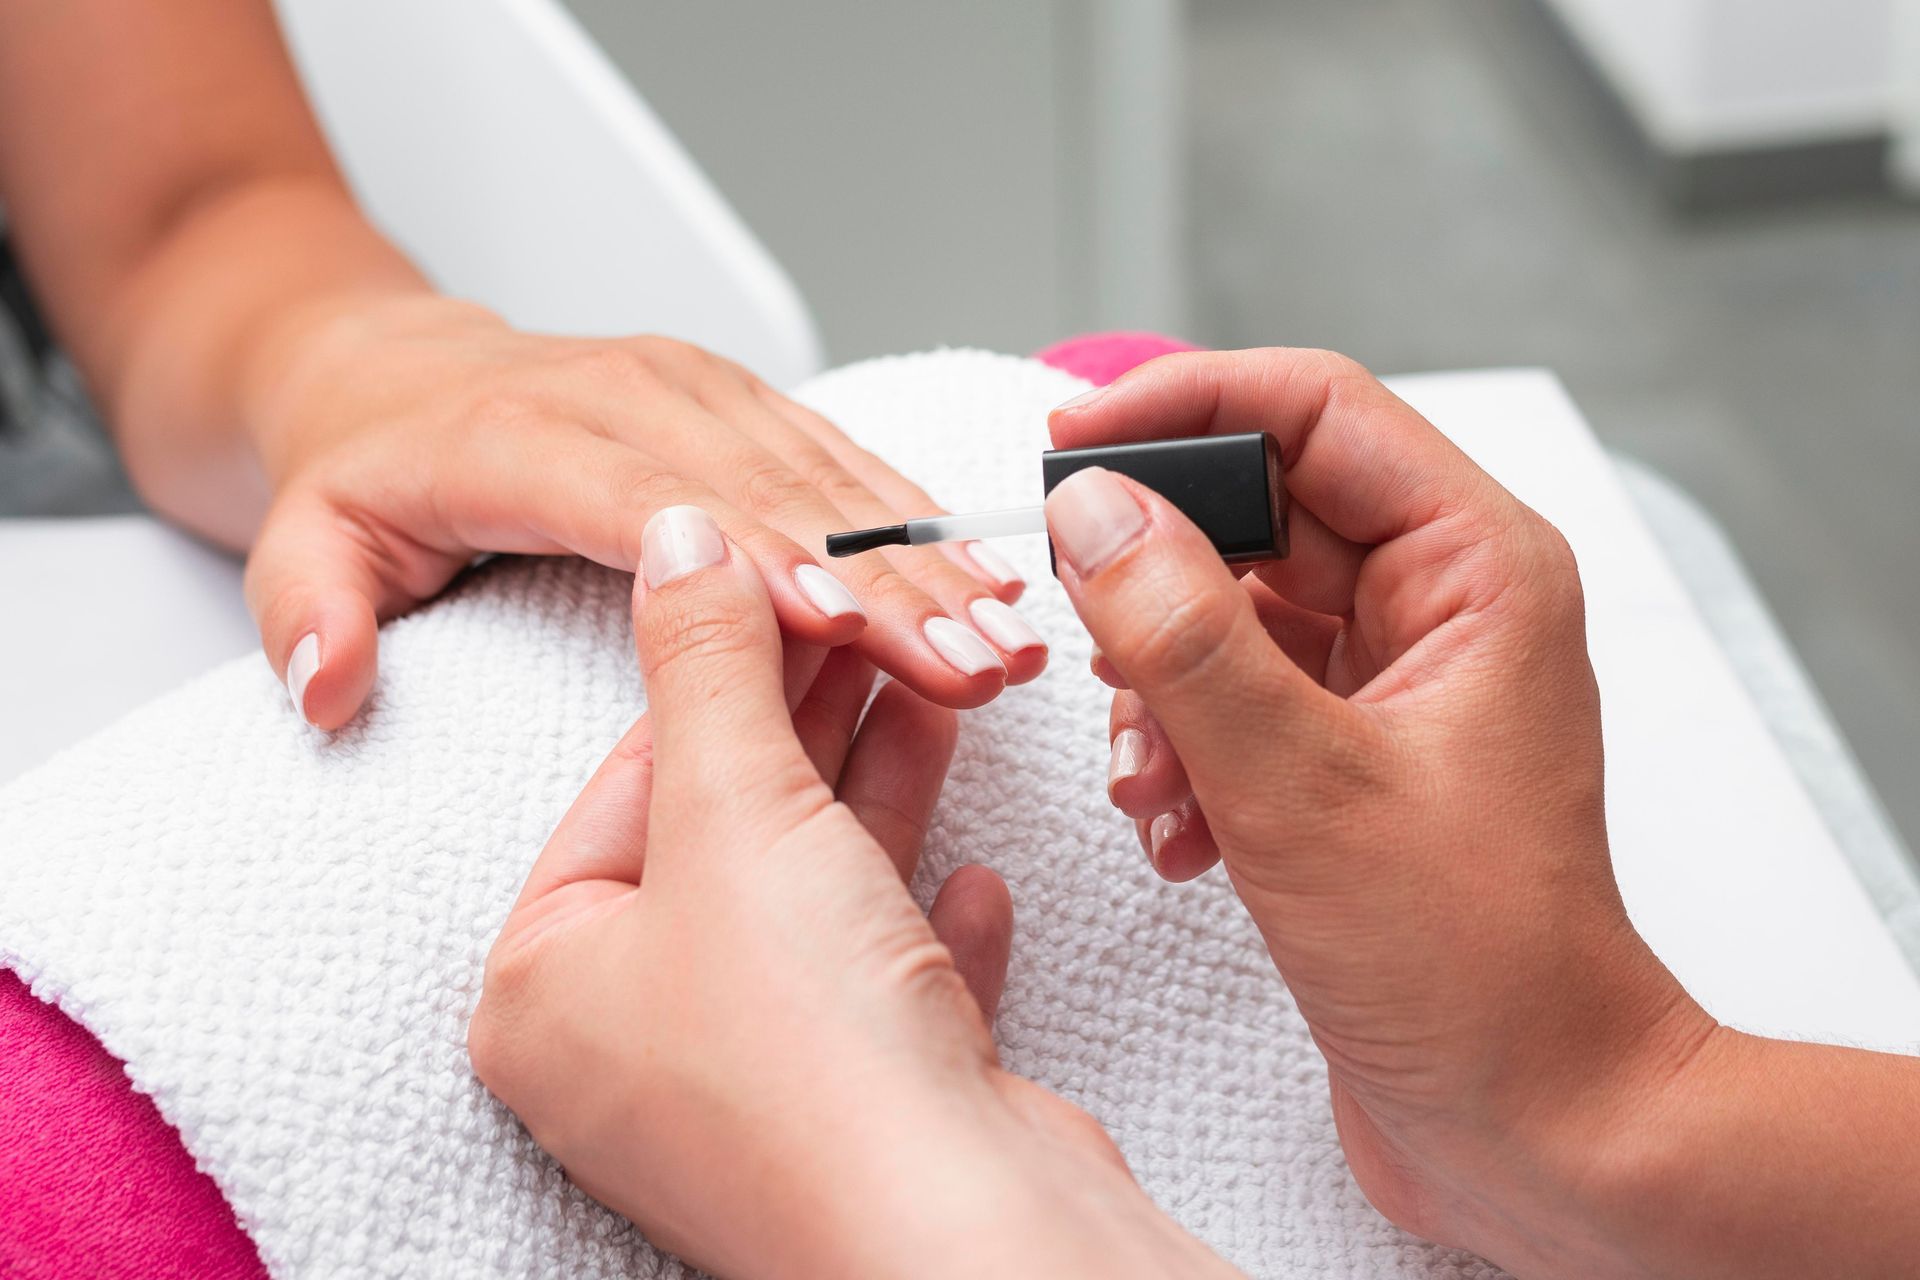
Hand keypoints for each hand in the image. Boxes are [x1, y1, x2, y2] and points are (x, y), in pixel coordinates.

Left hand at [238, 296, 1043, 728]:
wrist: (393, 364)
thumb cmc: (366, 469)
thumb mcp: (303, 537)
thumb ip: (312, 609)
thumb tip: (324, 687)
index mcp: (529, 439)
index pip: (657, 506)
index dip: (755, 562)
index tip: (842, 624)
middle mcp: (633, 399)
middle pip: (778, 496)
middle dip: (888, 587)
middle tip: (977, 664)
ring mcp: (699, 391)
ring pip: (836, 477)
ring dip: (932, 564)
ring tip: (1012, 644)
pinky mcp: (745, 401)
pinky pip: (848, 460)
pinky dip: (923, 525)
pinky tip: (990, 580)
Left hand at [469, 504, 1233, 1279]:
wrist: (958, 1239)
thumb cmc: (805, 1045)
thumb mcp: (736, 808)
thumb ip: (704, 659)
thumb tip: (677, 532)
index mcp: (546, 988)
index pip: (627, 782)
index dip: (718, 667)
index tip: (790, 581)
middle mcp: (634, 1049)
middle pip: (727, 835)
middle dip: (814, 720)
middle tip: (881, 619)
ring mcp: (752, 1089)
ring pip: (818, 901)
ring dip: (883, 796)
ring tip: (946, 689)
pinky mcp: (861, 1115)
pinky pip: (888, 988)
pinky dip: (928, 922)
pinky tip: (979, 875)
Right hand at [1045, 350, 1715, 1275]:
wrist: (1537, 1120)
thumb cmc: (1474, 967)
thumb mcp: (1300, 785)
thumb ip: (1185, 636)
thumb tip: (1094, 511)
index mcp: (1477, 568)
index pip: (1314, 410)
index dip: (1182, 404)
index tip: (1067, 438)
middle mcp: (1442, 606)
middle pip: (1260, 509)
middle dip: (1157, 576)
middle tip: (1083, 621)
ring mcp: (1394, 683)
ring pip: (1233, 610)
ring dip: (1160, 685)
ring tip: (1148, 776)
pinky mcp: (1349, 755)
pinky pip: (1235, 698)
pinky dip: (1182, 748)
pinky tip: (1178, 831)